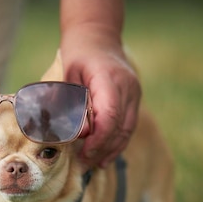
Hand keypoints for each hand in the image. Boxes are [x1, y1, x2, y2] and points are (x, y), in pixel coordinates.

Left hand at [61, 30, 140, 167]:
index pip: (110, 116)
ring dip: (111, 150)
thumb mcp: (67, 76)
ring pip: (127, 130)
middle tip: (84, 164)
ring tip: (94, 164)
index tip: (85, 153)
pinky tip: (105, 156)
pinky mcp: (134, 100)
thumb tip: (81, 133)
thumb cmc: (77, 55)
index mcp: (109, 78)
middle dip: (102, 149)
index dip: (99, 139)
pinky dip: (117, 143)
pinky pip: (128, 127)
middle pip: (120, 127)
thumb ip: (72, 103)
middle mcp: (128, 87)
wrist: (97, 36)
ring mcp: (134, 93)